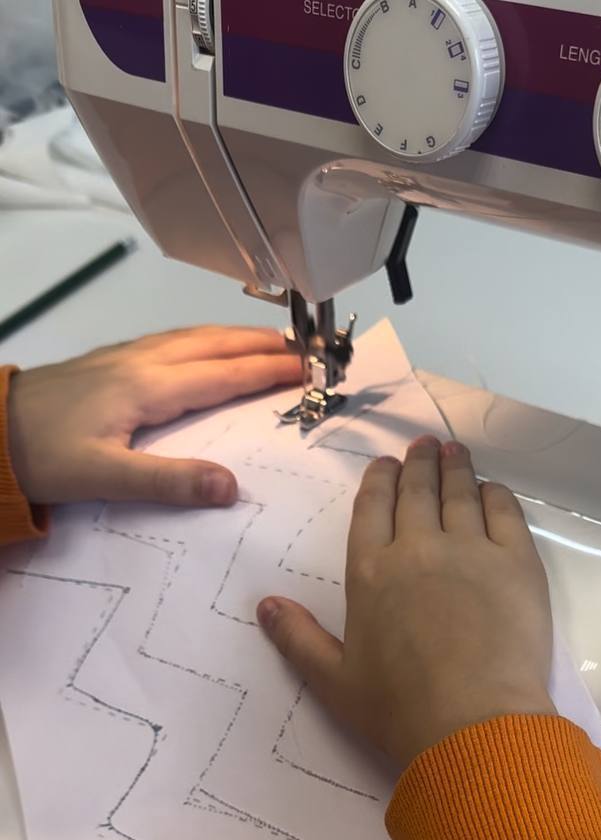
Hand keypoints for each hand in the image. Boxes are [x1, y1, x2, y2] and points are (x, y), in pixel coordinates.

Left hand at [7, 326, 301, 506]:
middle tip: (300, 348)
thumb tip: (231, 487)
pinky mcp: (104, 363)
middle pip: (211, 343)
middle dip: (258, 343)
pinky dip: (200, 340)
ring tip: (263, 341)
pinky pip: (168, 341)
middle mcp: (139, 363)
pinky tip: (198, 348)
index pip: (222, 374)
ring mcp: (120, 358)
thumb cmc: (42, 456)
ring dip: (231, 336)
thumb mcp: (105, 477)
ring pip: (189, 337)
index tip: (305, 369)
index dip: (266, 370)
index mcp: (146, 387)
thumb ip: (169, 482)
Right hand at [258, 437, 554, 768]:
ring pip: (461, 494)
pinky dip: (497, 495)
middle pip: (417, 492)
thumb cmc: (399, 710)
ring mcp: (471, 550)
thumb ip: (299, 639)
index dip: (380, 481)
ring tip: (455, 453)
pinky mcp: (517, 563)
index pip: (372, 509)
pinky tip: (492, 490)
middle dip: (419, 464)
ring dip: (456, 469)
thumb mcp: (335, 682)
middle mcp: (418, 548)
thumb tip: (265, 604)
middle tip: (425, 445)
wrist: (473, 725)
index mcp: (370, 572)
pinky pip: (506, 513)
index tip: (387, 465)